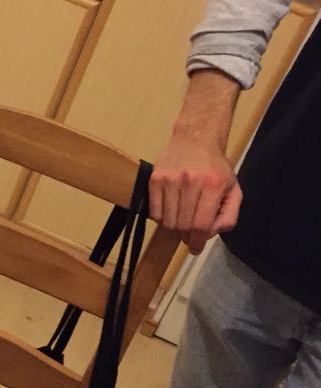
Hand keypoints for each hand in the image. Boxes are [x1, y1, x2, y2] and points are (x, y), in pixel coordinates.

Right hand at [149, 135, 241, 254]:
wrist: (195, 139)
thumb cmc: (216, 167)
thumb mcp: (233, 189)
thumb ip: (229, 215)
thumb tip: (210, 234)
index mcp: (213, 184)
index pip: (200, 224)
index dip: (197, 242)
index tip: (195, 249)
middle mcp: (190, 181)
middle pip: (182, 225)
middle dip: (186, 237)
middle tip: (189, 237)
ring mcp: (170, 179)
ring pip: (167, 221)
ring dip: (173, 229)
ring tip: (180, 224)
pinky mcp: (154, 178)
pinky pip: (154, 212)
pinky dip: (161, 219)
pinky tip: (170, 213)